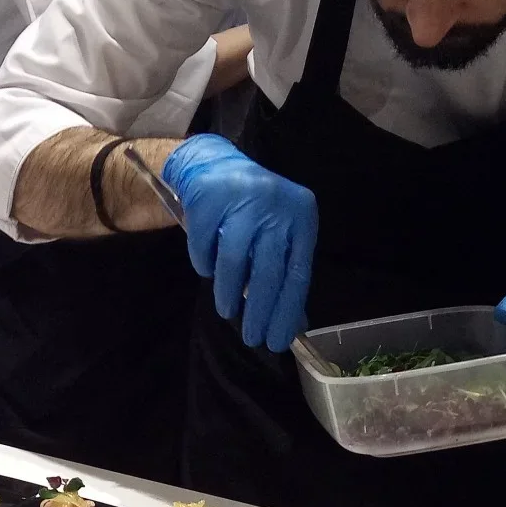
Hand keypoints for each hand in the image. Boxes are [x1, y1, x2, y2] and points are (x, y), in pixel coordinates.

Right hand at [162, 133, 317, 351]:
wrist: (212, 165)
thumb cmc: (252, 210)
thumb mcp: (278, 234)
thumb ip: (286, 273)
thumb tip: (295, 324)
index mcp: (301, 215)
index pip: (297, 273)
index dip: (287, 311)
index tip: (277, 341)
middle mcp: (276, 205)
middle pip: (268, 271)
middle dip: (259, 311)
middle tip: (251, 338)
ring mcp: (241, 200)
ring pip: (234, 261)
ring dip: (229, 293)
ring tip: (227, 310)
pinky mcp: (208, 199)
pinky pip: (204, 248)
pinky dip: (205, 264)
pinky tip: (208, 268)